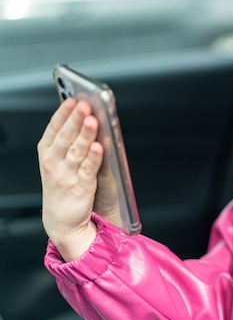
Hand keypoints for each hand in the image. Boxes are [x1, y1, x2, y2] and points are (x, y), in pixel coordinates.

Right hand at [38, 99, 101, 260]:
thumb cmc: (64, 184)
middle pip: (65, 137)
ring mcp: (66, 175)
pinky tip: (98, 146)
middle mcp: (53, 162)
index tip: (72, 100)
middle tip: (85, 105)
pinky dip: (93, 157)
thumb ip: (68, 140)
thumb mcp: (57, 160)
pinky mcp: (81, 187)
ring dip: (85, 134)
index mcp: (47, 152)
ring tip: (93, 120)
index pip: (54, 128)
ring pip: (77, 150)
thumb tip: (84, 115)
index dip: (63, 113)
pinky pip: (88, 169)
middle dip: (76, 119)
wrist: (63, 220)